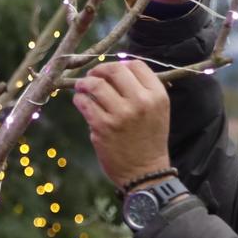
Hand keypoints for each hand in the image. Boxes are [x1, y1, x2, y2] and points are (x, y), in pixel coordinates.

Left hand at [72, 61, 171, 188]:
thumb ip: (142, 90)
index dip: (119, 64)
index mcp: (157, 95)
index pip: (136, 65)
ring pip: (96, 85)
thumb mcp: (157, 111)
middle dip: (99, 70)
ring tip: (82, 87)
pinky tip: (80, 101)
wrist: (145, 172)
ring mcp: (121, 114)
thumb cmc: (149, 140)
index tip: (110, 72)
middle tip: (92, 75)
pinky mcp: (103, 127)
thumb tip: (116, 71)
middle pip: (115, 70)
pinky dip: (79, 99)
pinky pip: (85, 103)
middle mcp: (141, 102)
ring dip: (85, 84)